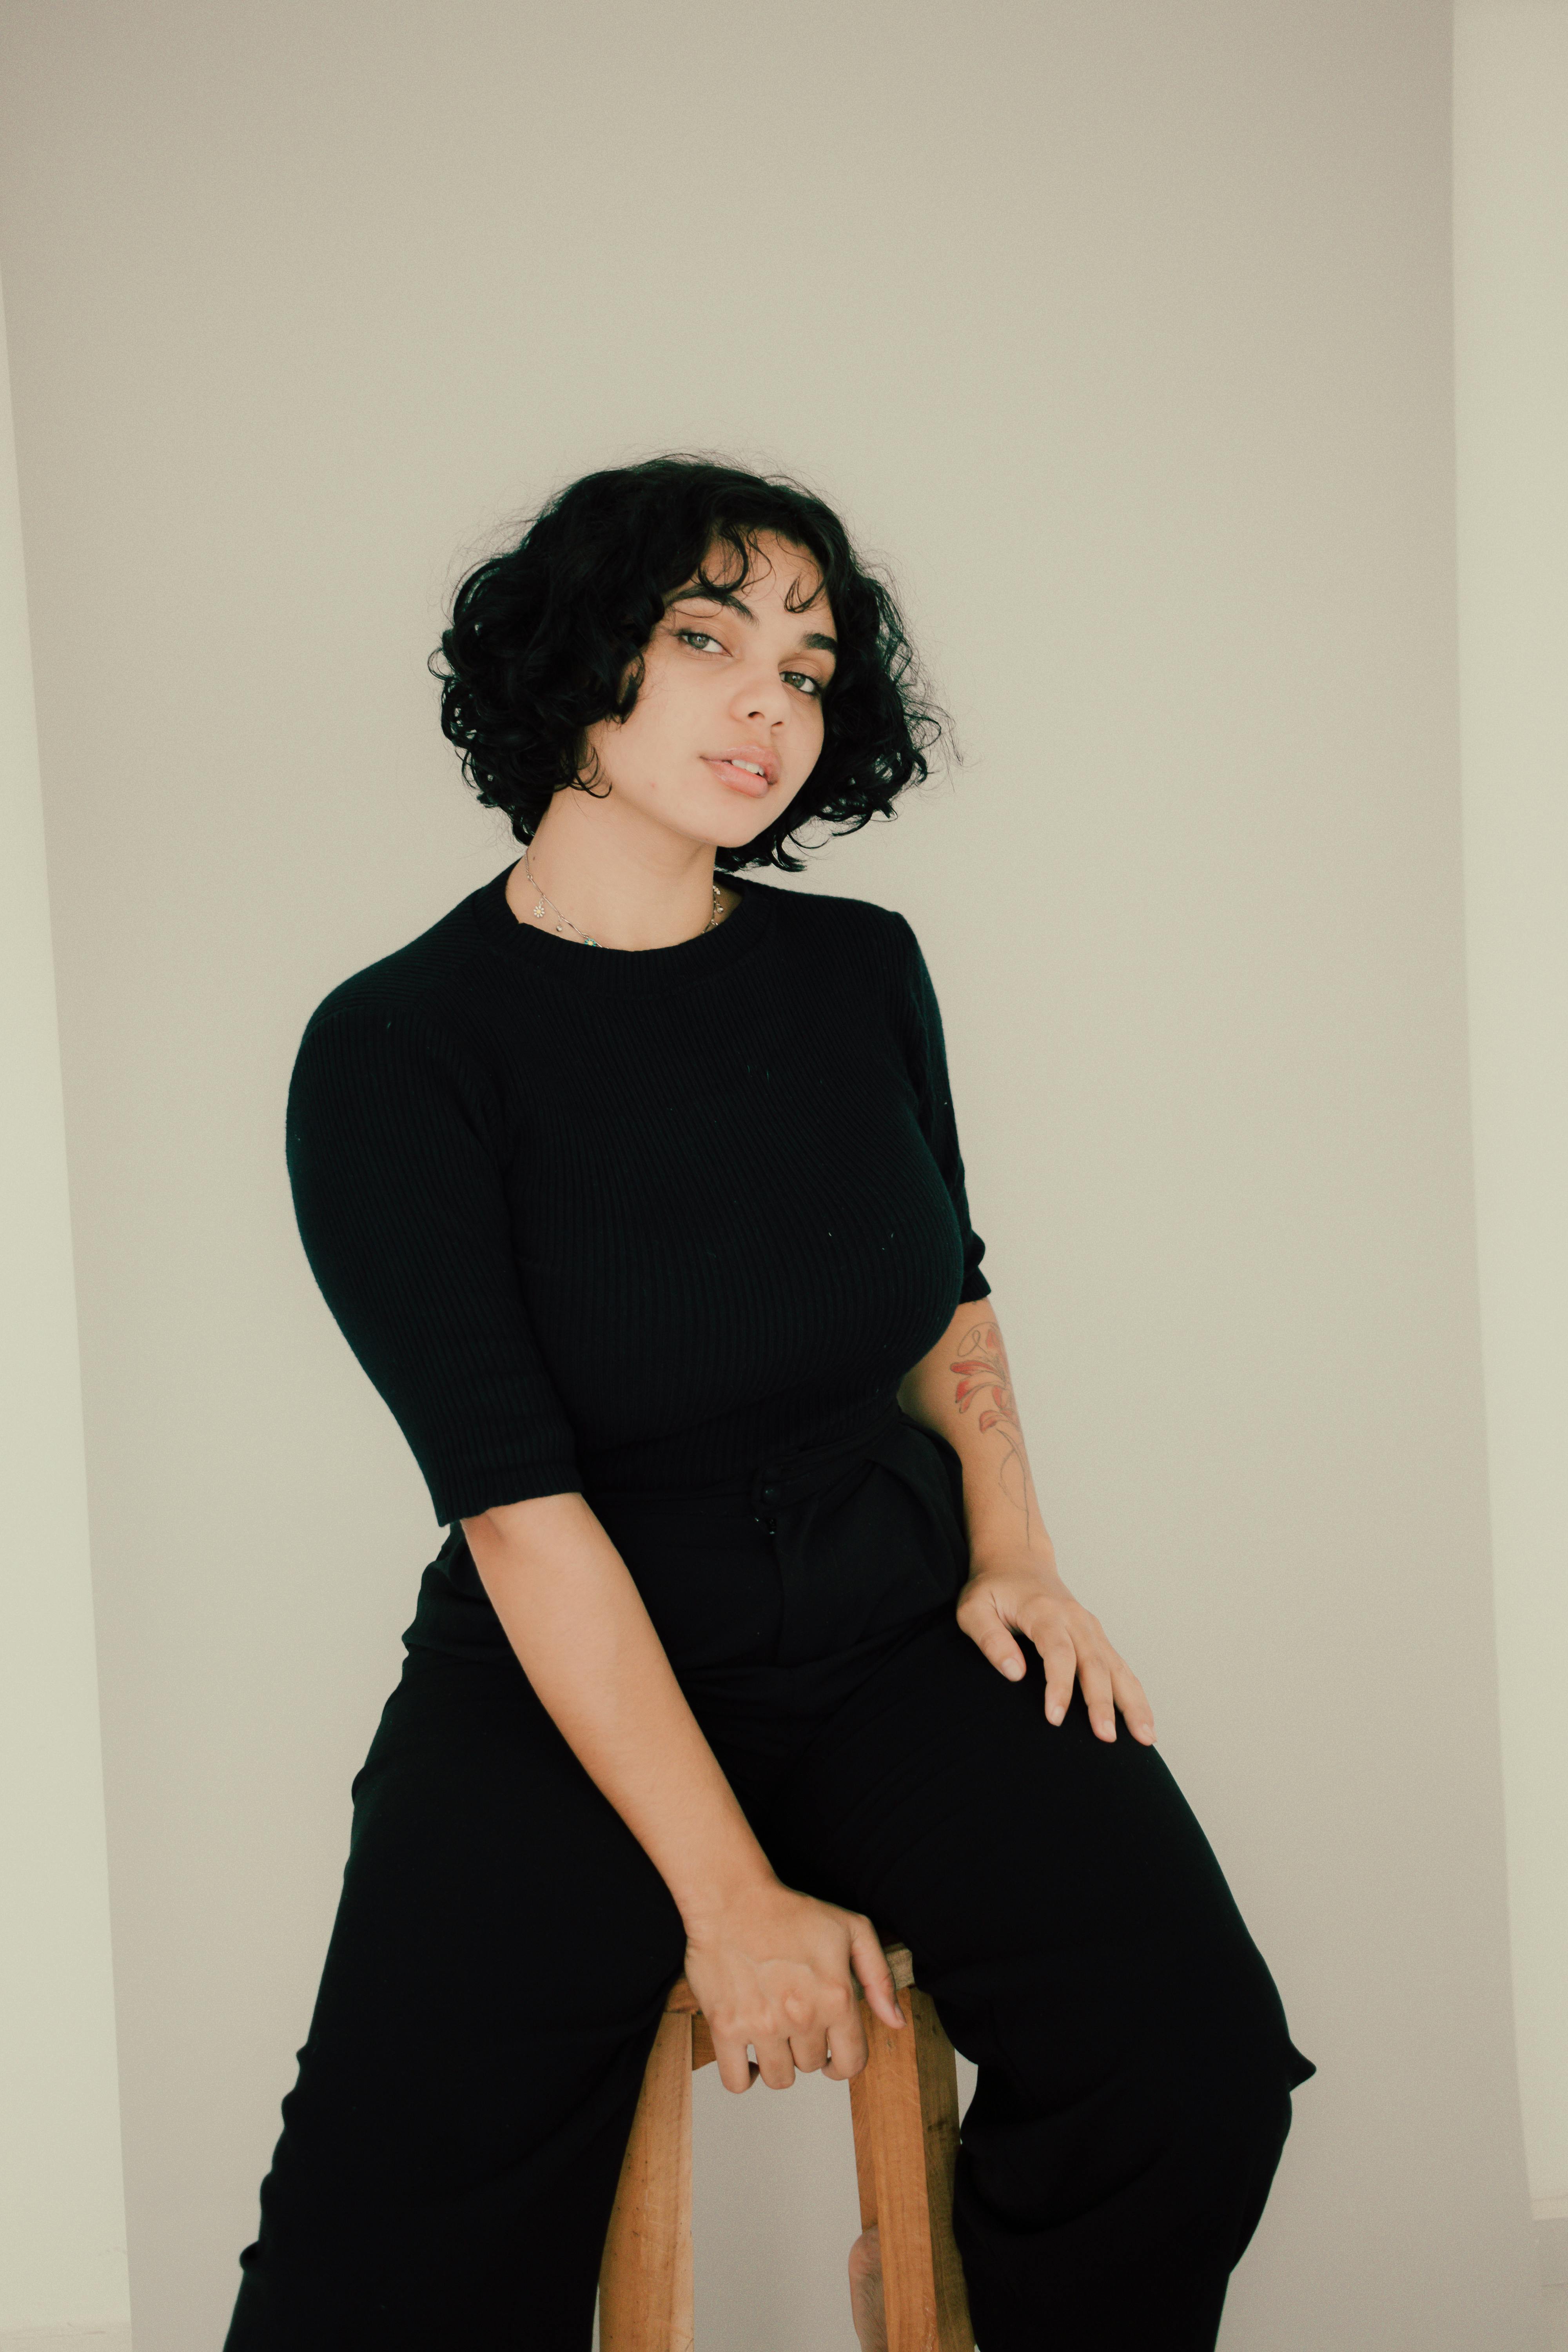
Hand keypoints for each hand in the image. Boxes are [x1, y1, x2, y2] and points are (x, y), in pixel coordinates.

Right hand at [680, 1879, 905, 2093]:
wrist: (733, 1899)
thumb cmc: (790, 1912)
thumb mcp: (852, 1930)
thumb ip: (879, 1977)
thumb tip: (896, 2022)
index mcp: (836, 1997)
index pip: (852, 2061)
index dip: (845, 2063)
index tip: (834, 2057)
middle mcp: (802, 2016)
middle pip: (813, 2065)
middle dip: (809, 2049)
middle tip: (798, 2024)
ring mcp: (762, 2025)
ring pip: (780, 2078)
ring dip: (780, 2063)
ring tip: (776, 2039)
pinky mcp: (725, 2027)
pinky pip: (737, 2080)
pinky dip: (746, 2076)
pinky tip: (750, 2057)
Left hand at [956, 1546, 1154, 1744]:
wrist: (1017, 1560)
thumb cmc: (992, 1588)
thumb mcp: (973, 1609)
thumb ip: (990, 1639)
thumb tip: (1014, 1673)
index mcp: (1044, 1611)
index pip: (1057, 1652)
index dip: (1059, 1686)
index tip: (1054, 1718)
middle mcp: (1074, 1618)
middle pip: (1094, 1663)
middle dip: (1101, 1702)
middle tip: (1105, 1738)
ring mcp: (1090, 1627)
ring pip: (1117, 1666)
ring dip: (1132, 1702)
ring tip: (1145, 1737)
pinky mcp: (1096, 1637)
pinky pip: (1120, 1667)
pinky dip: (1134, 1694)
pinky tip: (1144, 1721)